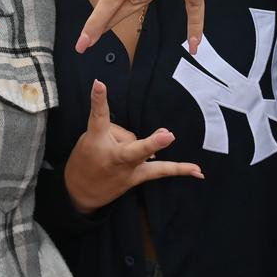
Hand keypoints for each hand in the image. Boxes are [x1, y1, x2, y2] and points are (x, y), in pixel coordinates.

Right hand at [64, 80, 202, 213]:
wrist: (80, 192)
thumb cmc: (87, 158)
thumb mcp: (92, 140)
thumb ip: (119, 133)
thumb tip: (147, 136)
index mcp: (96, 139)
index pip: (98, 116)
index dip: (99, 100)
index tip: (99, 84)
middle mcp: (113, 155)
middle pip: (131, 147)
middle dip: (148, 143)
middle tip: (165, 135)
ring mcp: (126, 169)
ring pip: (142, 155)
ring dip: (154, 146)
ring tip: (168, 136)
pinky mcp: (136, 178)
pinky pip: (159, 171)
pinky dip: (178, 170)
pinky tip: (197, 171)